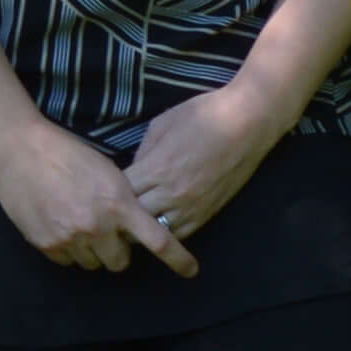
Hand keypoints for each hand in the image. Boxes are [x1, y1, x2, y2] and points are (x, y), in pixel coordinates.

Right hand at [0, 119, 198, 278]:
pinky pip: (67, 262)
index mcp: (118, 204)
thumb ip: (123, 200)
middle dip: (118, 251)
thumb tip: (133, 225)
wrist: (20, 149)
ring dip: (92, 250)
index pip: (157, 240)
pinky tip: (60, 224)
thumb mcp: (106, 171)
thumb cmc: (67, 152)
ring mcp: (70, 238)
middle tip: (107, 232)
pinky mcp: (47, 244)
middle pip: (121, 262)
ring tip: (79, 223)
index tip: (191, 271)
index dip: (177, 259)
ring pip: (92, 263)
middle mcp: (97, 227)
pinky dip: (68, 250)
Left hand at [120, 81, 284, 245]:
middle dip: (120, 213)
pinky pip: (179, 234)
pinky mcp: (207, 214)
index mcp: (157, 168)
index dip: (108, 192)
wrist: (247, 123)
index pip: (121, 193)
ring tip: (131, 220)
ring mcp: (190, 207)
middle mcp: (171, 193)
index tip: (103, 189)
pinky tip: (157, 223)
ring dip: (141, 227)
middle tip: (112, 209)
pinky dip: (165, 231)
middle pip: (134, 217)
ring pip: (155, 232)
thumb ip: (143, 152)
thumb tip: (133, 171)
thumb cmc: (203, 115)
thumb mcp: (162, 124)